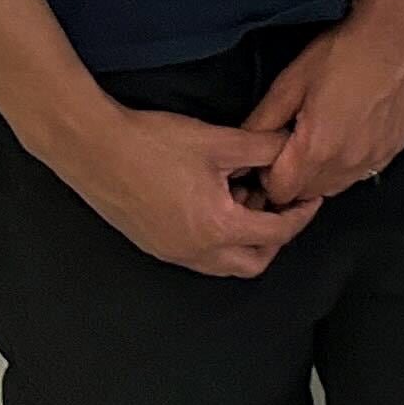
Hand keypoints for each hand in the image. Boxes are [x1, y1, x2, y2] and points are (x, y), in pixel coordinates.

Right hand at [41, 98, 325, 278]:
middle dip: (275, 237)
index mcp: (218, 228)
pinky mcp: (153, 245)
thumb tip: (293, 145)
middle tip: (279, 202)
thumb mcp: (220, 141)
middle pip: (253, 262)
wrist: (93, 147)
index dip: (301, 214)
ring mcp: (171, 253)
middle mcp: (195, 252)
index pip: (277, 234)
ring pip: (224, 263)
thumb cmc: (153, 144)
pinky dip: (217, 238)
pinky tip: (212, 200)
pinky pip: (198, 257)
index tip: (310, 197)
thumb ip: (264, 147)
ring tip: (243, 196)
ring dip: (244, 239)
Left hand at [245, 0, 403, 204]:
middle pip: (308, 193)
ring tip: (320, 138)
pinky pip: (361, 172)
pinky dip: (347, 164)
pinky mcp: (394, 150)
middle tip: (292, 142)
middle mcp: (348, 164)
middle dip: (293, 176)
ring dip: (321, 173)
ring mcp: (375, 159)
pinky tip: (348, 133)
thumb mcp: (290, 82)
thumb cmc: (342, 53)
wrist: (398, 35)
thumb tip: (243, 147)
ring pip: (336, 186)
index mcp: (317, 149)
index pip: (280, 192)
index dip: (267, 176)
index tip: (269, 153)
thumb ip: (262, 122)